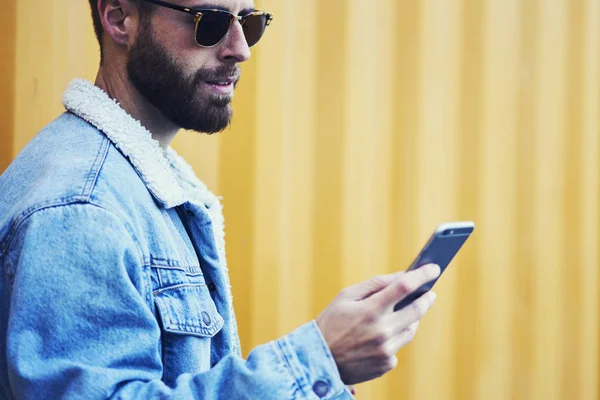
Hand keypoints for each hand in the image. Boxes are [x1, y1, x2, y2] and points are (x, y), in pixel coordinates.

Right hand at [316, 264, 439, 384]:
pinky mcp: (386, 364)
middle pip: (417, 310)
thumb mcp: (346, 296)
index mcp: (370, 310)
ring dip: (412, 318)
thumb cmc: (330, 323)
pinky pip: (398, 345)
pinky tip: (382, 335)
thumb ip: (374, 284)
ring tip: (404, 311)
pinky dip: (395, 337)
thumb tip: (401, 275)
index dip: (422, 275)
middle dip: (426, 298)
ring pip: (411, 329)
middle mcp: (381, 331)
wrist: (318, 360)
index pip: (404, 287)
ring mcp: (385, 350)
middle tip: (429, 292)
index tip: (433, 268)